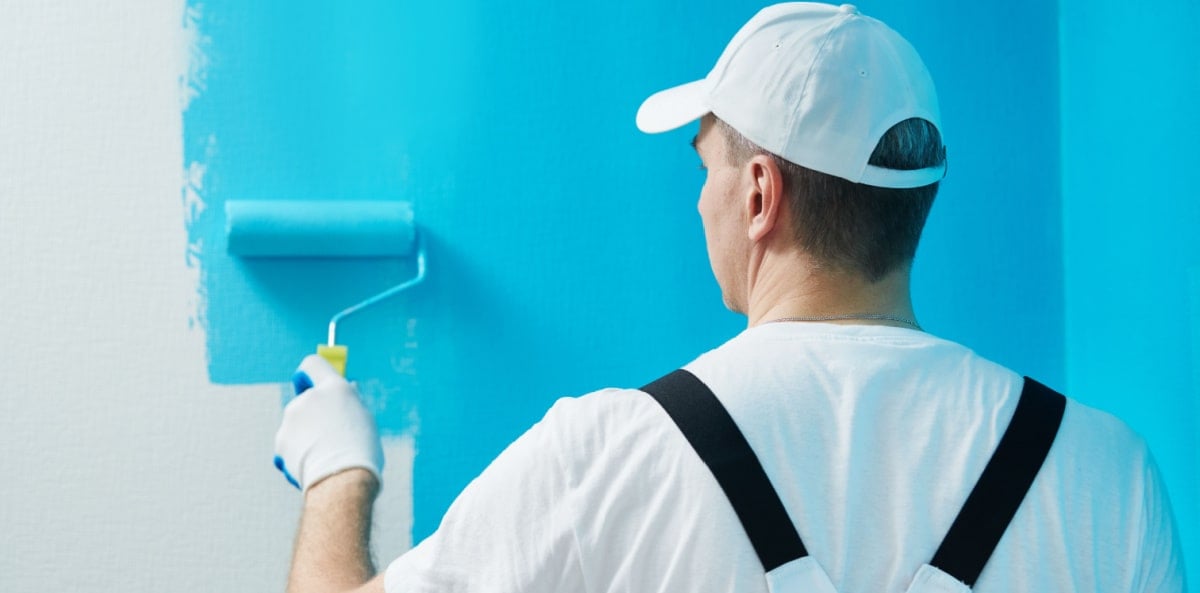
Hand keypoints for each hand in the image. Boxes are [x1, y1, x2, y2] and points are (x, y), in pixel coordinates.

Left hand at [274, 355, 383, 491]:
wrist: (341, 481)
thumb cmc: (361, 452)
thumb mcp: (363, 420)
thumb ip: (349, 402)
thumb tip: (347, 388)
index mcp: (334, 388)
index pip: (313, 364)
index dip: (309, 374)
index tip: (310, 384)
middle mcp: (309, 398)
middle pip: (305, 400)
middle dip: (312, 415)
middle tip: (330, 437)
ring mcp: (292, 419)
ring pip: (296, 425)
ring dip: (305, 438)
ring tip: (324, 458)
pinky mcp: (280, 441)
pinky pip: (287, 446)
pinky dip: (295, 456)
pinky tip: (311, 469)